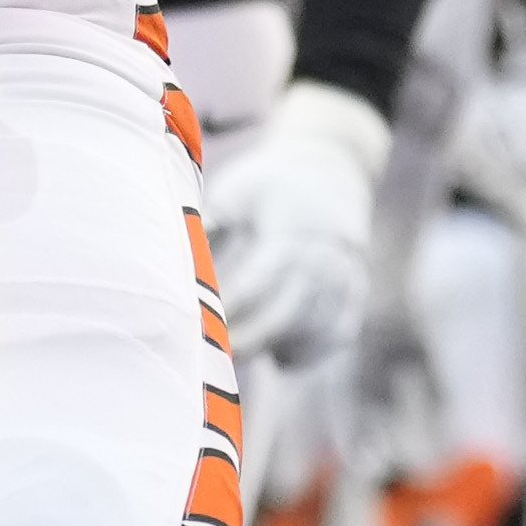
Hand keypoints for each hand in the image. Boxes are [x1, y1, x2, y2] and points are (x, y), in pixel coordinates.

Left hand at [203, 81, 393, 397]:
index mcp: (292, 231)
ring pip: (313, 332)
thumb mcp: (238, 192)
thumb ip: (211, 226)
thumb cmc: (269, 184)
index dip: (231, 307)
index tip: (201, 326)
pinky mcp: (353, 298)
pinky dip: (305, 352)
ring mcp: (345, 280)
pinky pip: (333, 338)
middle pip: (287, 314)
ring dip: (275, 348)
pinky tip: (275, 355)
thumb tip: (172, 260)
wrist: (331, 169)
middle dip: (250, 339)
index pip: (260, 280)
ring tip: (235, 354)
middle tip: (213, 356)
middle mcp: (326, 259)